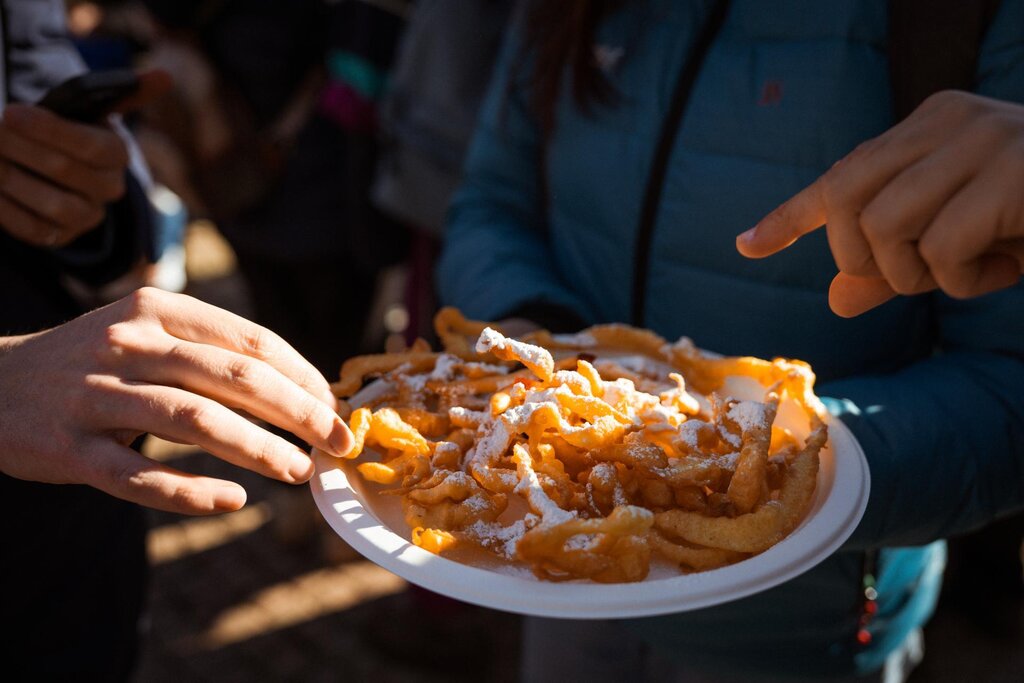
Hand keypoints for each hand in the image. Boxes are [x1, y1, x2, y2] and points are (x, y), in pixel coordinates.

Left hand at [0, 70, 170, 247]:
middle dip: (23, 149)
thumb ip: (125, 92)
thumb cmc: (69, 132)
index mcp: (117, 155)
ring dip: (13, 178)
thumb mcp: (90, 111)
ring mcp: (86, 216)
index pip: (91, 146)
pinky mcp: (60, 236)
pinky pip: (32, 228)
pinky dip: (6, 206)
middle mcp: (109, 189)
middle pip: (66, 171)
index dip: (50, 131)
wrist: (55, 174)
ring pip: (52, 203)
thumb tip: (164, 76)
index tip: (12, 113)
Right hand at [0, 287, 352, 514]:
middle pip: (235, 377)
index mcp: (157, 311)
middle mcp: (128, 344)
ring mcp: (95, 396)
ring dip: (258, 449)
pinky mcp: (68, 449)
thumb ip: (209, 352)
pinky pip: (139, 476)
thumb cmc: (91, 362)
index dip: (303, 376)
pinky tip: (232, 502)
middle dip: (300, 411)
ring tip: (299, 471)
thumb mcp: (145, 333)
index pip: (251, 341)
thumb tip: (299, 388)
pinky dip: (190, 493)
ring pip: (194, 422)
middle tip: (339, 441)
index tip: (336, 406)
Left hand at [737, 91, 1023, 316]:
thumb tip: (836, 301)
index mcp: (928, 128)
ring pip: (884, 227)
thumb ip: (896, 267)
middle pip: (846, 202)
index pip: (841, 175)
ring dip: (917, 274)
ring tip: (968, 272)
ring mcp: (981, 139)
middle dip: (862, 258)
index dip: (790, 215)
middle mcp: (947, 121)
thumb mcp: (961, 244)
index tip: (747, 245)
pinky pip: (941, 247)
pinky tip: (1003, 267)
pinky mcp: (1012, 170)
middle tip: (916, 276)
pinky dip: (961, 280)